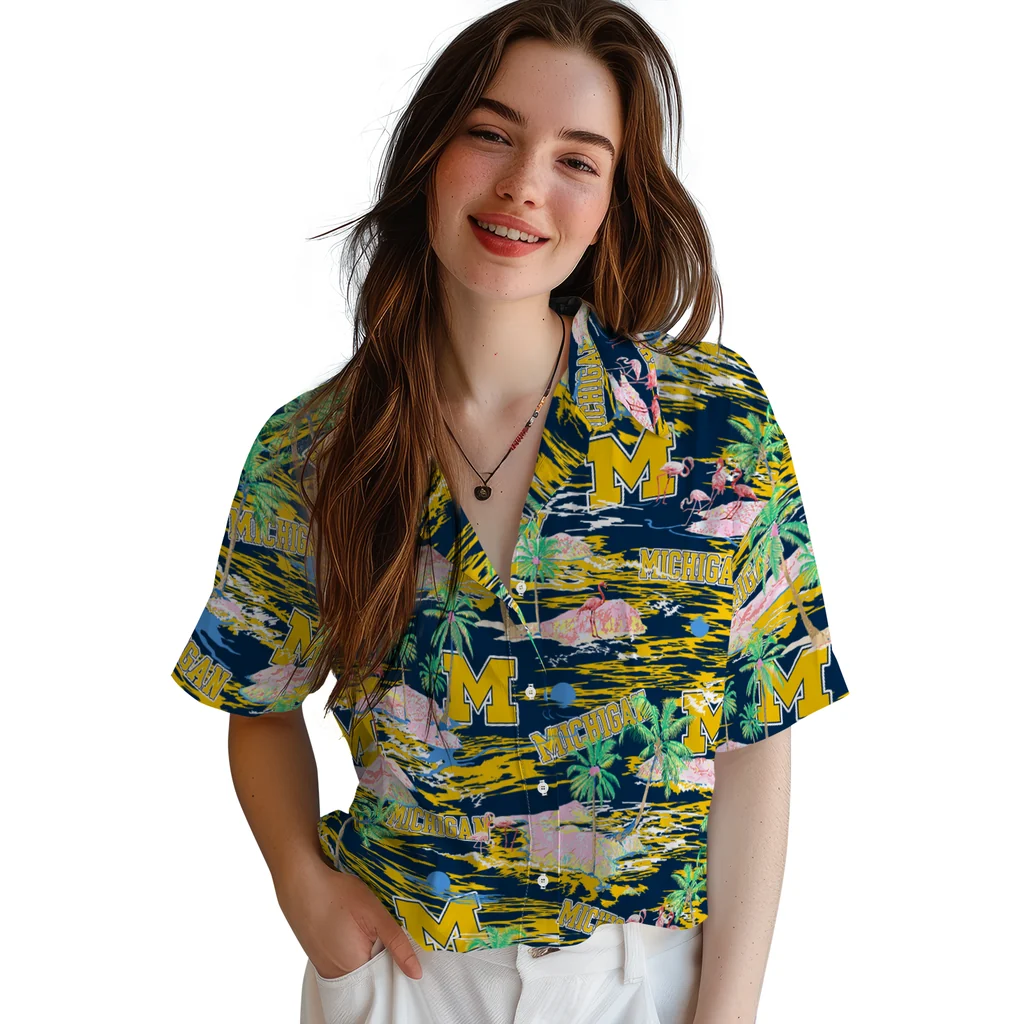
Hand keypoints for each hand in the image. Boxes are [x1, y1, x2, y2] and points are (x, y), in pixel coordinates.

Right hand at [275, 858, 422, 980]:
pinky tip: (352, 926)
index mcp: (353, 970)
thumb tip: (416, 973)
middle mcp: (337, 975)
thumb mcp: (374, 913)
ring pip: (357, 964)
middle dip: (383, 954)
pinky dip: (352, 946)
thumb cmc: (336, 893)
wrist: (300, 881)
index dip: (398, 960)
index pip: (385, 976)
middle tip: (386, 929)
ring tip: (368, 926)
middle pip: (371, 972)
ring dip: (367, 949)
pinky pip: (343, 958)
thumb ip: (396, 943)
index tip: (406, 944)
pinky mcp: (318, 955)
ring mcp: (325, 966)